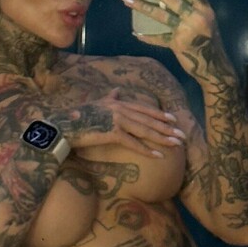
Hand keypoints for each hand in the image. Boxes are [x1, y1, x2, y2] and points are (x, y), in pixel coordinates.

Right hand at [51, 91, 183, 157]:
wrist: (65, 125)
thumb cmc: (79, 117)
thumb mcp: (97, 104)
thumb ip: (109, 98)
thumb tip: (116, 90)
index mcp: (118, 103)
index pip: (144, 109)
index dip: (160, 115)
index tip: (174, 120)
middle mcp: (120, 109)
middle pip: (149, 120)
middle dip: (167, 128)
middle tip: (182, 136)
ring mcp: (117, 120)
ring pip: (145, 130)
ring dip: (162, 138)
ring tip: (176, 145)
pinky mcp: (112, 132)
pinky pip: (133, 143)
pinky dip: (146, 150)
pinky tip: (158, 156)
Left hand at [121, 0, 222, 78]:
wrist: (213, 67)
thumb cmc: (209, 41)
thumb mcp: (207, 21)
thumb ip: (193, 8)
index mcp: (205, 9)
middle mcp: (196, 18)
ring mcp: (186, 31)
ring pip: (160, 15)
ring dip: (141, 5)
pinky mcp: (177, 44)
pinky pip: (159, 39)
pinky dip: (147, 36)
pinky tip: (136, 32)